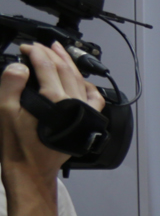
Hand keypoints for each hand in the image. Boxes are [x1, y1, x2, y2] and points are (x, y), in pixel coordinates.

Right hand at [1, 43, 100, 175]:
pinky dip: (88, 85)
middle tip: (42, 45)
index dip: (36, 52)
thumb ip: (11, 85)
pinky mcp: (86, 122)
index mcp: (54, 100)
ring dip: (70, 64)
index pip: (47, 66)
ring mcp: (83, 112)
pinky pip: (94, 99)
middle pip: (65, 69)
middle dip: (53, 54)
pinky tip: (81, 80)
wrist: (32, 170)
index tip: (26, 47)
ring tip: (60, 52)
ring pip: (80, 80)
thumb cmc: (17, 144)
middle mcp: (73, 103)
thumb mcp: (4, 112)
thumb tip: (20, 66)